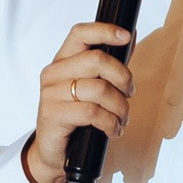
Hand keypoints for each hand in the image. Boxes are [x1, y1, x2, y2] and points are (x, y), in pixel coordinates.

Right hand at [22, 21, 136, 182]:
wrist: (53, 152)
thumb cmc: (75, 118)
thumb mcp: (91, 88)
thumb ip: (108, 65)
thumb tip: (130, 36)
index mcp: (63, 61)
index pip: (80, 33)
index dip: (105, 30)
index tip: (126, 36)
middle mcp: (54, 74)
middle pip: (97, 60)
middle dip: (123, 78)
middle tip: (129, 93)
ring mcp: (51, 94)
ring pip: (100, 89)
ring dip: (120, 107)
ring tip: (121, 119)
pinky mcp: (54, 115)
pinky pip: (93, 113)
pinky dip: (111, 123)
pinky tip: (112, 129)